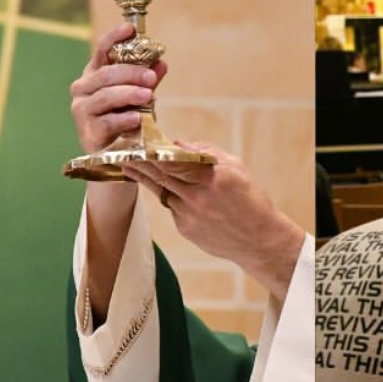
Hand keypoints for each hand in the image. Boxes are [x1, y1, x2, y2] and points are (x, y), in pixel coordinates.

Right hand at [70, 22, 164, 154]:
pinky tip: (137, 119)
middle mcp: (83, 89)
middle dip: (130, 73)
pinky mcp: (88, 132)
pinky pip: (107, 122)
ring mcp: (82, 110)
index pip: (101, 51)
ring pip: (106, 97)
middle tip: (151, 76)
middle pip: (106, 74)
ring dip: (128, 94)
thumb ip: (147, 81)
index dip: (113, 37)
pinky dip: (123, 119)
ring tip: (148, 95)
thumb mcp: (138, 98)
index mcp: (94, 75)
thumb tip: (162, 62)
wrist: (117, 157)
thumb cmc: (126, 122)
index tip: (129, 28)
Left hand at [125, 145, 305, 298]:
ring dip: (145, 178)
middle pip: (160, 174)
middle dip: (138, 161)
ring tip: (128, 165)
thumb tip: (179, 144)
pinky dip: (171, 198)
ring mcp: (190, 215)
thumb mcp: (236, 168)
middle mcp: (198, 197)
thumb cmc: (252, 202)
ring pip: (162, 191)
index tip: (138, 139)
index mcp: (212, 178)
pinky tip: (170, 191)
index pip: (173, 159)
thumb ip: (206, 153)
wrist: (261, 242)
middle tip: (121, 149)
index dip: (152, 149)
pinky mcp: (186, 229)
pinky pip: (172, 208)